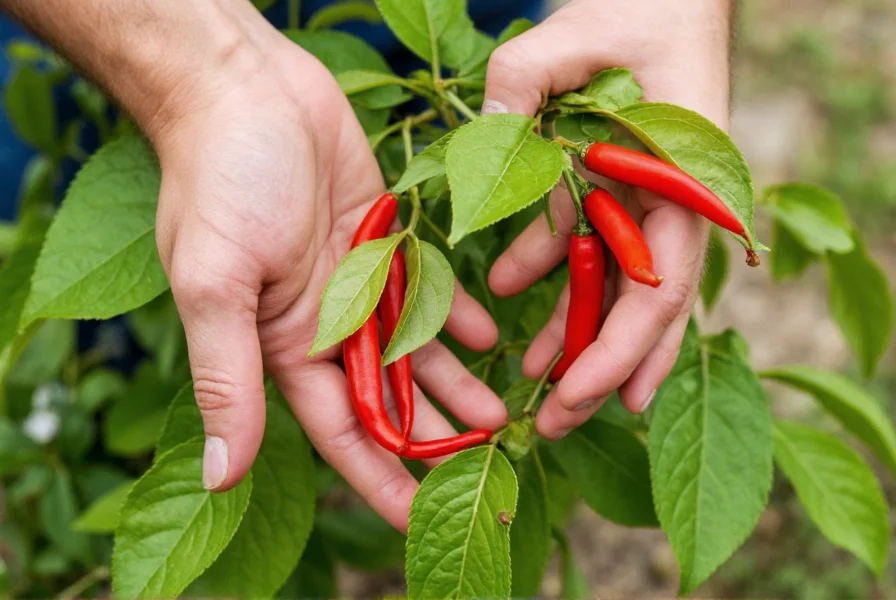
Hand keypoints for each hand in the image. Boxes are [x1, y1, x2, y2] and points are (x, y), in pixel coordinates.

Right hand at [152, 36, 504, 530]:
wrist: (244, 90)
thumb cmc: (220, 183)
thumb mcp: (216, 287)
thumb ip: (227, 379)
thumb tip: (219, 475)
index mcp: (285, 347)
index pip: (344, 432)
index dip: (380, 480)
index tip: (421, 520)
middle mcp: (326, 323)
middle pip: (391, 398)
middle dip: (433, 437)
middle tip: (487, 468)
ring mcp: (360, 280)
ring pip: (418, 348)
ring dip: (457, 384)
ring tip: (502, 417)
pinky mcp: (386, 237)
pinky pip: (429, 286)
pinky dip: (457, 313)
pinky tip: (492, 337)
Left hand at [483, 0, 732, 438]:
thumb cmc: (634, 8)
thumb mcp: (567, 39)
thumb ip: (520, 88)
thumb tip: (478, 146)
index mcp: (685, 182)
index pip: (661, 286)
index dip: (622, 350)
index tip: (579, 395)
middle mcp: (674, 203)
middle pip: (641, 308)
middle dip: (599, 369)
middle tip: (553, 424)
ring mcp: (648, 199)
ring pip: (614, 288)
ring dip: (575, 336)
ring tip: (532, 384)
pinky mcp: (617, 187)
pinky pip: (586, 242)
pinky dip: (553, 271)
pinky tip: (508, 290)